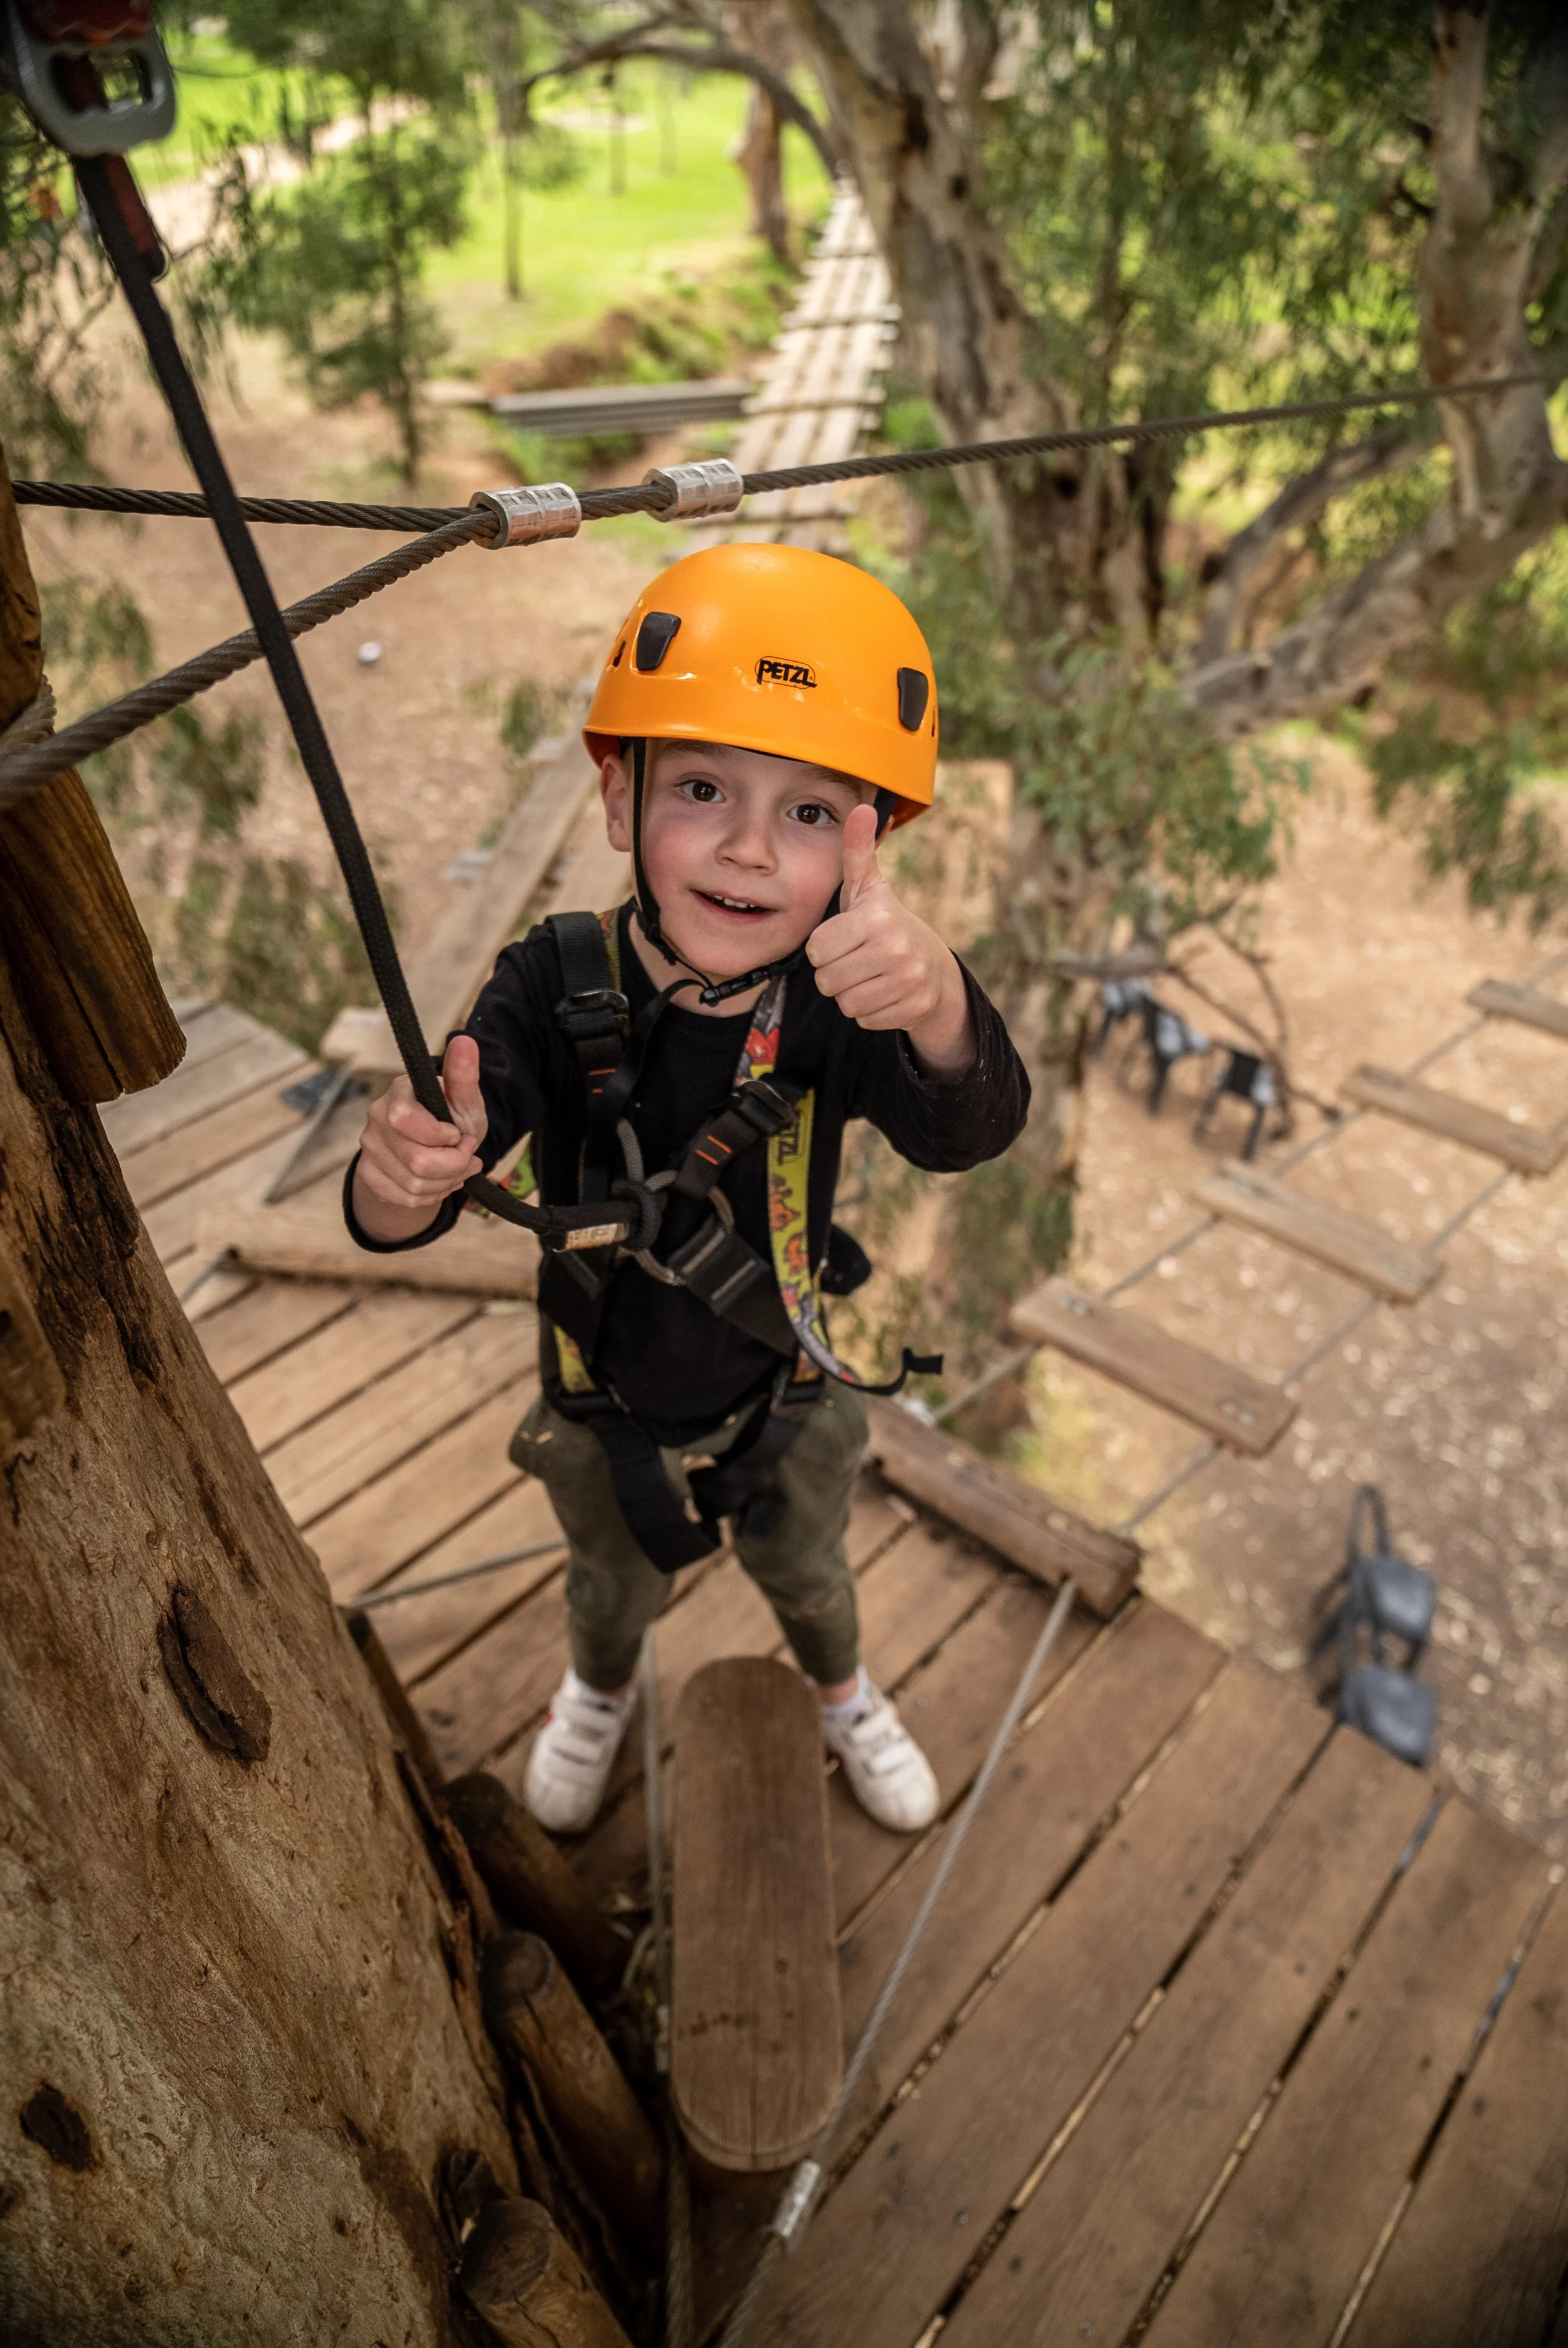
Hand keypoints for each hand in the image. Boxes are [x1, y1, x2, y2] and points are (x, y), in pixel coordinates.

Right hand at [352, 1034, 487, 1243]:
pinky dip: (432, 1195)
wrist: (436, 1149)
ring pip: (414, 1185)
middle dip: (454, 1165)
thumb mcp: (465, 1101)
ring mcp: (368, 1147)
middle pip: (418, 1162)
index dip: (442, 1136)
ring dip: (447, 1182)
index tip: (457, 1133)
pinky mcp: (368, 1174)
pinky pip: (405, 1198)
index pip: (406, 1120)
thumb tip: (464, 1040)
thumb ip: (464, 1076)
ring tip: (456, 1168)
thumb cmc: (453, 1120)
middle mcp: (376, 1117)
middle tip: (466, 1155)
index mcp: (399, 1092)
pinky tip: (439, 1181)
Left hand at [806, 804, 974, 1074]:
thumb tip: (861, 807)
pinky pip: (864, 1019)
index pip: (817, 950)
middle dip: (835, 973)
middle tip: (857, 959)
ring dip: (850, 993)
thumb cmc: (887, 925)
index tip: (845, 939)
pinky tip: (885, 992)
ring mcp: (908, 981)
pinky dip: (869, 1011)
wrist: (935, 968)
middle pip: (827, 980)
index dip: (824, 947)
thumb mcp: (870, 889)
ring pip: (844, 1003)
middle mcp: (895, 949)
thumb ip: (857, 852)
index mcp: (877, 919)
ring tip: (870, 975)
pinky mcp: (913, 1008)